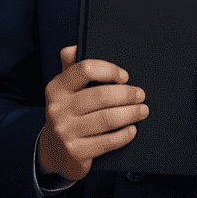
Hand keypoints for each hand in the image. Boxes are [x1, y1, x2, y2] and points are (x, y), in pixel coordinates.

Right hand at [37, 45, 147, 181]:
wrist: (54, 151)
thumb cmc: (67, 114)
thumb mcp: (64, 90)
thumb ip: (71, 67)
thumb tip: (75, 47)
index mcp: (57, 87)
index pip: (85, 69)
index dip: (109, 70)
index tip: (124, 76)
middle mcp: (58, 108)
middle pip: (101, 96)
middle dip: (127, 94)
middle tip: (140, 95)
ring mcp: (66, 131)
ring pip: (107, 119)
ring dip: (130, 113)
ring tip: (142, 110)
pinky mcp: (76, 151)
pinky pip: (108, 141)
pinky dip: (125, 135)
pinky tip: (132, 129)